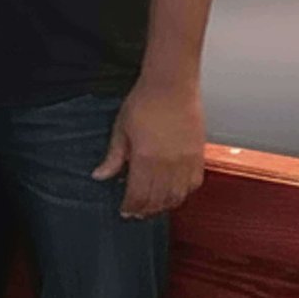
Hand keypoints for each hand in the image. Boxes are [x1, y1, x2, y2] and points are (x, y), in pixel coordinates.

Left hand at [91, 81, 204, 218]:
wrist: (171, 84)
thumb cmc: (145, 102)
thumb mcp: (121, 129)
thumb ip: (113, 157)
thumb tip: (100, 176)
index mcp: (145, 159)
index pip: (138, 195)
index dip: (130, 207)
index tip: (125, 211)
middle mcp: (168, 164)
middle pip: (157, 200)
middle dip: (145, 210)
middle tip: (137, 213)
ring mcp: (185, 160)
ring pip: (177, 196)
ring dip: (164, 205)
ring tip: (154, 206)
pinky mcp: (198, 155)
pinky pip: (194, 183)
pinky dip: (184, 193)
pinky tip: (175, 193)